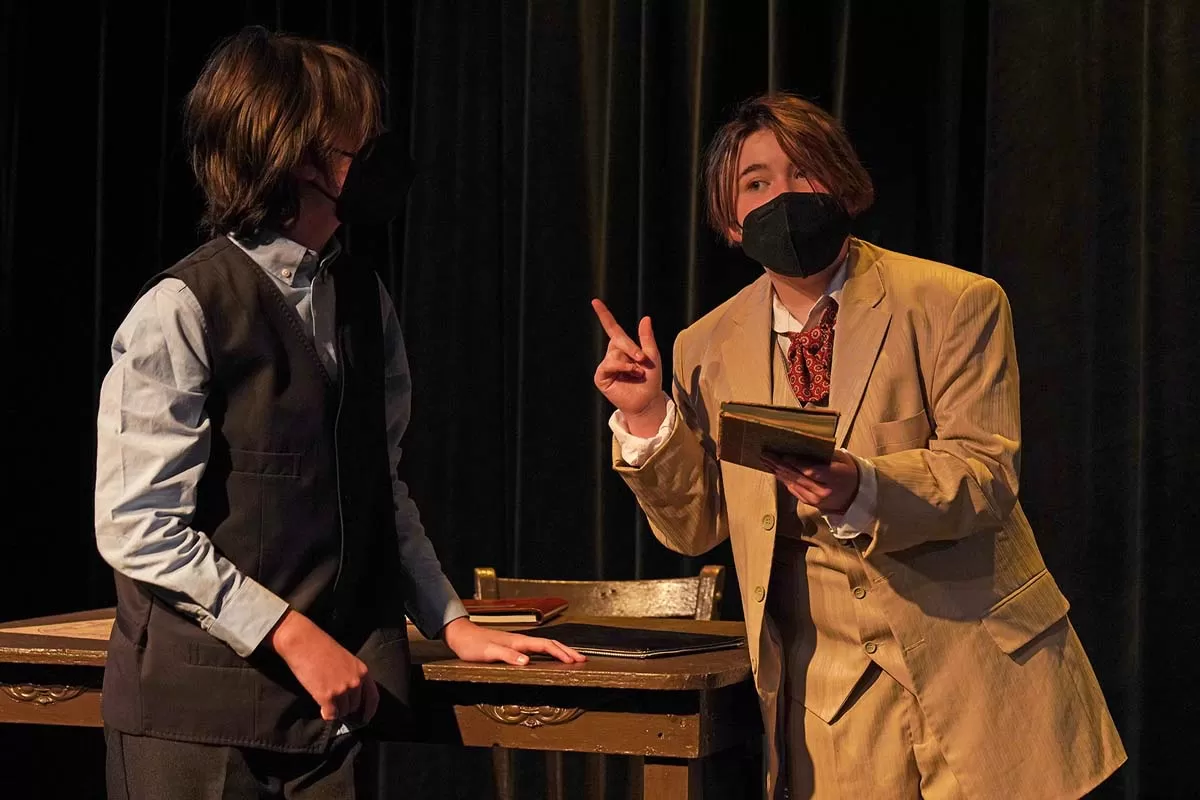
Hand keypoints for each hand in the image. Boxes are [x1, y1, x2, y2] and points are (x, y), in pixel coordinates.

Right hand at [269, 609, 378, 723]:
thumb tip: (350, 695)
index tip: (365, 718)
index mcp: (363, 671)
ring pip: (342, 711)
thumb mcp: (346, 660)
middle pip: (354, 706)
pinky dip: (326, 714)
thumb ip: (351, 676)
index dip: (369, 710)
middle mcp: (355, 682)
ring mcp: (342, 690)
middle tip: (335, 704)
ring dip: (335, 711)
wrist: (304, 642)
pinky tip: (322, 709)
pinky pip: (330, 714)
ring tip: (326, 702)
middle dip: (345, 708)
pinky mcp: (327, 696)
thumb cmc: (322, 647)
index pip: (372, 697)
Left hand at [442, 617, 586, 665]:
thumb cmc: (472, 645)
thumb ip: (507, 656)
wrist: (460, 635)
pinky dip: (548, 652)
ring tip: (572, 658)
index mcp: (518, 642)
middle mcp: (520, 641)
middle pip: (550, 644)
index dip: (561, 653)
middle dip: (567, 651)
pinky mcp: (513, 646)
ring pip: (544, 646)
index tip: (575, 661)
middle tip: (582, 659)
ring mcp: (517, 643)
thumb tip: (527, 662)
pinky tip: (549, 658)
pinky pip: (536, 649)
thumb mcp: (488, 653)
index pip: (545, 646)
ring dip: (560, 651)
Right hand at [591, 299, 668, 436]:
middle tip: (642, 359)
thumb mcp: (652, 356)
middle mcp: (613, 354)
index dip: (604, 314)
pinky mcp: (601, 376)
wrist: (647, 400)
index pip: (612, 328)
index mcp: (623, 347)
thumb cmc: (651, 379)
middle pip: (618, 339)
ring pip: (615, 353)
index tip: (595, 301)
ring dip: (630, 362)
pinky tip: (631, 374)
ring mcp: (606, 365)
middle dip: (631, 347)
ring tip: (638, 373)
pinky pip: (609, 364)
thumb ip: (647, 338)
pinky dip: (622, 367)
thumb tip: (645, 318)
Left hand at [762, 450, 860, 512]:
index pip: (812, 471)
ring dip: (777, 472)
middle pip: (798, 477)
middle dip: (779, 465)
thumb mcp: (842, 459)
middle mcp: (823, 491)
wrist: (855, 495)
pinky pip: (792, 490)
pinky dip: (783, 479)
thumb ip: (824, 454)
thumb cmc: (848, 472)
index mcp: (834, 478)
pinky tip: (775, 471)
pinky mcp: (809, 503)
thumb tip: (803, 445)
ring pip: (792, 484)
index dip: (797, 464)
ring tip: (766, 460)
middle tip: (766, 454)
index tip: (784, 455)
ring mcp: (815, 499)